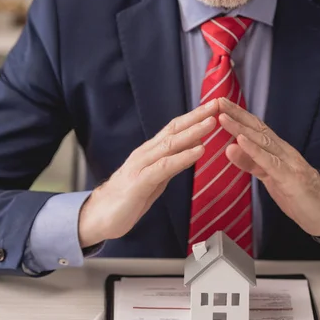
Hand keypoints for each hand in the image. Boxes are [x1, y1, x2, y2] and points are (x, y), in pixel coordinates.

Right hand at [78, 100, 219, 247]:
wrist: (100, 216)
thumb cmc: (129, 197)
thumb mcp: (157, 177)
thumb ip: (173, 162)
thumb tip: (195, 146)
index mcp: (151, 151)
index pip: (175, 128)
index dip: (195, 116)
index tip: (215, 106)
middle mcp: (146, 153)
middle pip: (174, 130)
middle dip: (197, 116)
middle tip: (219, 103)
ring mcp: (141, 166)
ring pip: (170, 144)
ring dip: (193, 132)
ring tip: (212, 122)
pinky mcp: (139, 182)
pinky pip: (164, 167)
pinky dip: (183, 157)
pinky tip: (199, 151)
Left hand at [217, 98, 319, 249]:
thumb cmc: (299, 196)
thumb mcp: (269, 177)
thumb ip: (251, 162)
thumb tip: (230, 147)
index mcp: (278, 150)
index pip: (256, 129)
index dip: (239, 115)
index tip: (220, 104)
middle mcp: (284, 151)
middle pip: (258, 129)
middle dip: (237, 114)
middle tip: (218, 101)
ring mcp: (288, 163)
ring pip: (262, 141)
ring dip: (241, 128)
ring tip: (223, 118)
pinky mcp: (290, 178)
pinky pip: (269, 162)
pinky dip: (254, 150)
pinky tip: (240, 141)